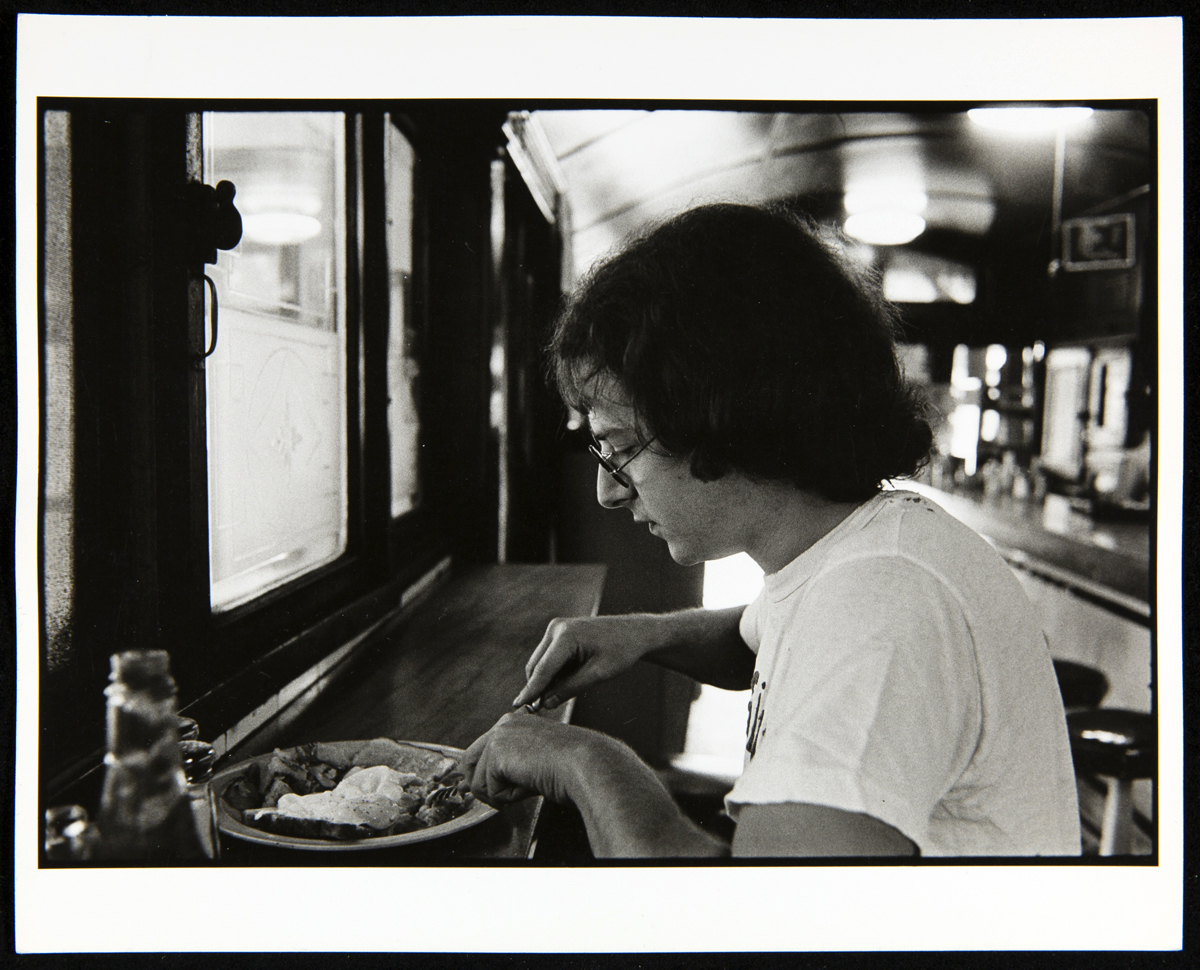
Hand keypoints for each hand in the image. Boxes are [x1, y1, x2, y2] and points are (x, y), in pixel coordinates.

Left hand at [458, 709, 598, 806]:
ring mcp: (499, 736)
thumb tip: (488, 783)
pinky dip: (508, 797)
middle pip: (468, 762)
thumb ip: (511, 764)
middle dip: (479, 787)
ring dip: (500, 794)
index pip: (482, 750)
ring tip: (526, 788)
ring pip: (478, 781)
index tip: (486, 791)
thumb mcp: (535, 759)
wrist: (585, 763)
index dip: (481, 775)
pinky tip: (528, 785)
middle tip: (498, 801)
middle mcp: (504, 724)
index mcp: (516, 721)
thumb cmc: (572, 765)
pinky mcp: (497, 753)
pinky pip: (490, 789)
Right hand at [512, 614, 664, 709]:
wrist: (634, 633)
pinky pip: (548, 659)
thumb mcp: (598, 674)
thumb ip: (570, 689)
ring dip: (547, 681)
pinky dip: (554, 674)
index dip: (531, 690)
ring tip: (568, 692)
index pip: (543, 669)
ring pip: (540, 664)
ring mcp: (556, 629)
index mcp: (566, 635)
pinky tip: (571, 680)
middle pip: (536, 666)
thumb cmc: (621, 651)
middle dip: (538, 688)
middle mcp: (556, 628)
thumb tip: (545, 703)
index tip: (517, 706)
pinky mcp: (559, 634)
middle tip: (541, 710)